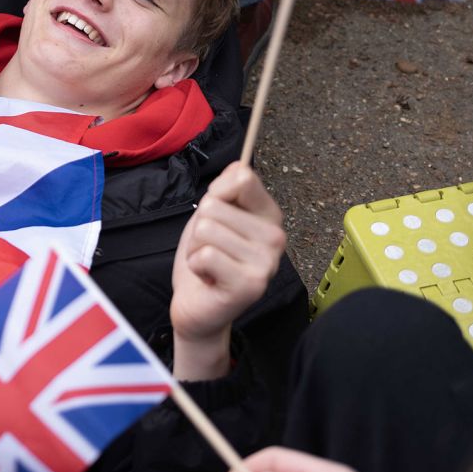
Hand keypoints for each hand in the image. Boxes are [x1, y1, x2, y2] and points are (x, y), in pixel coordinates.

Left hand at [169, 163, 284, 378]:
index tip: (216, 215)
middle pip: (215, 205)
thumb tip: (239, 166)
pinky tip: (209, 278)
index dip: (216, 192)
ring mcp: (266, 262)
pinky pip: (206, 255)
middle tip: (211, 250)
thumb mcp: (213, 215)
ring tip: (209, 264)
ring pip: (206, 229)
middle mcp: (276, 237)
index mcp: (269, 216)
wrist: (197, 305)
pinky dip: (197, 265)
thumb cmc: (206, 258)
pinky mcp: (251, 285)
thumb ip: (225, 189)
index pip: (242, 177)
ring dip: (196, 248)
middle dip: (199, 227)